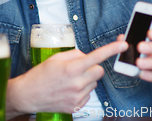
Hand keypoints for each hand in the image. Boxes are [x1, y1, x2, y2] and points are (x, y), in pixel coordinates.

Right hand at [7, 41, 126, 114]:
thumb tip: (87, 57)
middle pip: (99, 71)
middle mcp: (77, 83)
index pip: (96, 57)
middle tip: (79, 68)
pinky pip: (88, 94)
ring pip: (94, 83)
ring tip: (69, 80)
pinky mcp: (77, 106)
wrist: (28, 95)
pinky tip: (68, 90)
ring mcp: (77, 96)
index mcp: (71, 68)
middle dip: (93, 67)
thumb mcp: (55, 58)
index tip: (123, 45)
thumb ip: (75, 55)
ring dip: (87, 80)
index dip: (111, 50)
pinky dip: (82, 90)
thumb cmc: (40, 75)